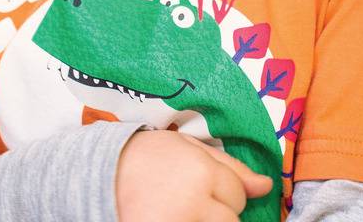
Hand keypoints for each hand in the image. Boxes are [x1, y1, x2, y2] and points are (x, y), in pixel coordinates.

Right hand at [115, 129, 273, 221]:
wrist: (96, 175)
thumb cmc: (145, 157)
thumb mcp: (188, 148)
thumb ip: (231, 167)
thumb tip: (266, 186)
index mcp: (202, 172)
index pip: (239, 195)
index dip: (223, 193)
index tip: (199, 187)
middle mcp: (194, 203)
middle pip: (232, 221)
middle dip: (217, 212)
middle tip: (187, 201)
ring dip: (203, 221)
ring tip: (178, 209)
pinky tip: (171, 215)